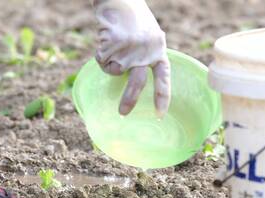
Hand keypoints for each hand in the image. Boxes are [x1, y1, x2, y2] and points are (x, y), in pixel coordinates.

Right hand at [93, 0, 170, 117]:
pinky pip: (102, 61)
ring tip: (111, 44)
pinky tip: (106, 38)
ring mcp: (129, 50)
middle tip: (122, 114)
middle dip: (129, 99)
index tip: (160, 114)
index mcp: (158, 49)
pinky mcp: (113, 46)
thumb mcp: (149, 36)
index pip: (163, 78)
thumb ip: (147, 54)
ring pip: (113, 70)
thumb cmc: (133, 16)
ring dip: (108, 61)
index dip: (162, 96)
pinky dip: (100, 53)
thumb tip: (137, 76)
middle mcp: (145, 52)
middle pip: (137, 83)